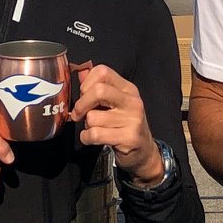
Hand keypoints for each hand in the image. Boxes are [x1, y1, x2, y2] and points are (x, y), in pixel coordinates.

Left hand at [69, 64, 158, 184]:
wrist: (143, 150)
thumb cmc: (124, 124)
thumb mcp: (115, 102)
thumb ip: (98, 86)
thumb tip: (81, 71)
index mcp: (128, 88)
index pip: (102, 72)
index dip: (86, 83)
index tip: (84, 96)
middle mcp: (132, 101)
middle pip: (99, 91)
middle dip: (81, 104)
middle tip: (78, 114)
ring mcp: (132, 120)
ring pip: (93, 117)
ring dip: (86, 125)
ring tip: (95, 128)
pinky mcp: (128, 138)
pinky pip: (95, 134)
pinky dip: (86, 138)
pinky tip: (92, 138)